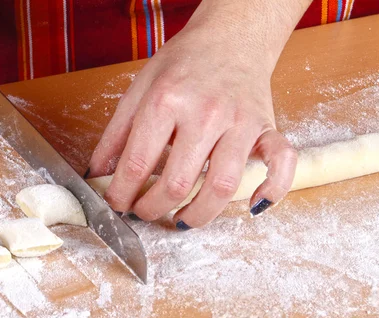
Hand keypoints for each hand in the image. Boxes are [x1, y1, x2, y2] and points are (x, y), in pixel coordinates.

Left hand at [88, 0, 309, 227]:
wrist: (231, 36)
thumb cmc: (183, 63)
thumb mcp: (139, 89)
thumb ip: (116, 134)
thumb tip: (97, 174)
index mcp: (167, 100)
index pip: (138, 163)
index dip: (121, 193)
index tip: (117, 203)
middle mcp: (206, 113)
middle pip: (177, 183)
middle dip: (153, 209)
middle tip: (144, 212)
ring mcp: (241, 121)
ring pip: (222, 186)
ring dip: (197, 215)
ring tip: (180, 220)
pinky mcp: (267, 126)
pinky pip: (281, 163)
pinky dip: (271, 191)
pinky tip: (252, 207)